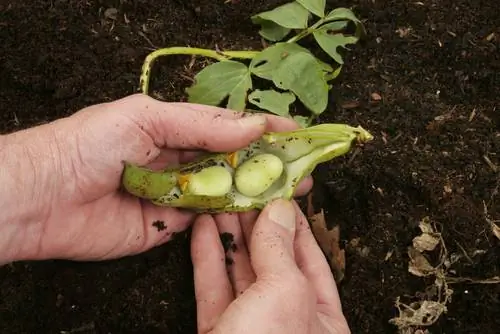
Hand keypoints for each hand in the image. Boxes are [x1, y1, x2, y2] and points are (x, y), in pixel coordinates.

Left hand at [2, 94, 310, 261]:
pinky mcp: (169, 225)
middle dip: (268, 163)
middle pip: (233, 161)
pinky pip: (207, 220)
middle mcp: (179, 159)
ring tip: (291, 191)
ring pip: (226, 191)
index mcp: (173, 128)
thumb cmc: (88, 144)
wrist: (44, 198)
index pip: (228, 127)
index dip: (262, 129)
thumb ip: (200, 125)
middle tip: (302, 168)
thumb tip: (251, 128)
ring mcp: (176, 194)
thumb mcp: (145, 118)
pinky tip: (257, 214)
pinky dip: (232, 217)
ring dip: (257, 191)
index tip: (296, 132)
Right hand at [190, 199, 349, 333]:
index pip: (309, 258)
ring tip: (218, 203)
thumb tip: (280, 209)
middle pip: (271, 261)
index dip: (293, 224)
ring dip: (228, 236)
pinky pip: (213, 289)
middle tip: (242, 193)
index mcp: (320, 318)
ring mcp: (251, 328)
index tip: (279, 195)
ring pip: (239, 272)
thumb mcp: (283, 295)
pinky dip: (207, 258)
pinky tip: (202, 232)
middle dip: (255, 225)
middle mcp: (287, 321)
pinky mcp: (219, 333)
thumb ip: (279, 250)